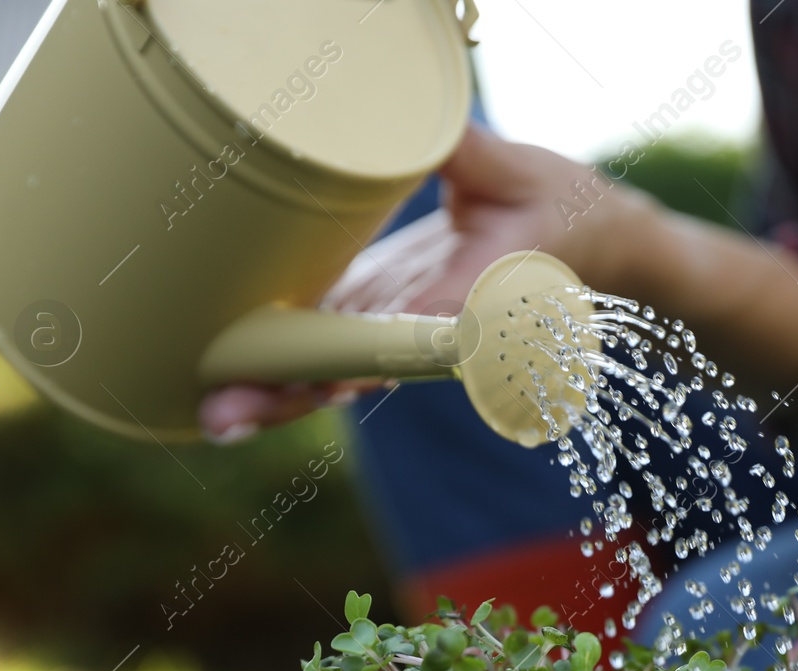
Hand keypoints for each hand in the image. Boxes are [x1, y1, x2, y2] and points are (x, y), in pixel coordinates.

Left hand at [199, 125, 649, 440]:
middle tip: (228, 414)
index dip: (363, 358)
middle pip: (354, 371)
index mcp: (473, 301)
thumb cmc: (556, 206)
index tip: (324, 380)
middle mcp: (429, 331)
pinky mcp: (378, 313)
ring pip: (334, 372)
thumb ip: (467, 154)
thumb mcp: (518, 173)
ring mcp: (398, 326)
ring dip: (275, 394)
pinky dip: (279, 365)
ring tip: (214, 416)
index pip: (412, 335)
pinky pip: (326, 348)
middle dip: (293, 393)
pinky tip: (225, 379)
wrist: (583, 243)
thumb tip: (420, 128)